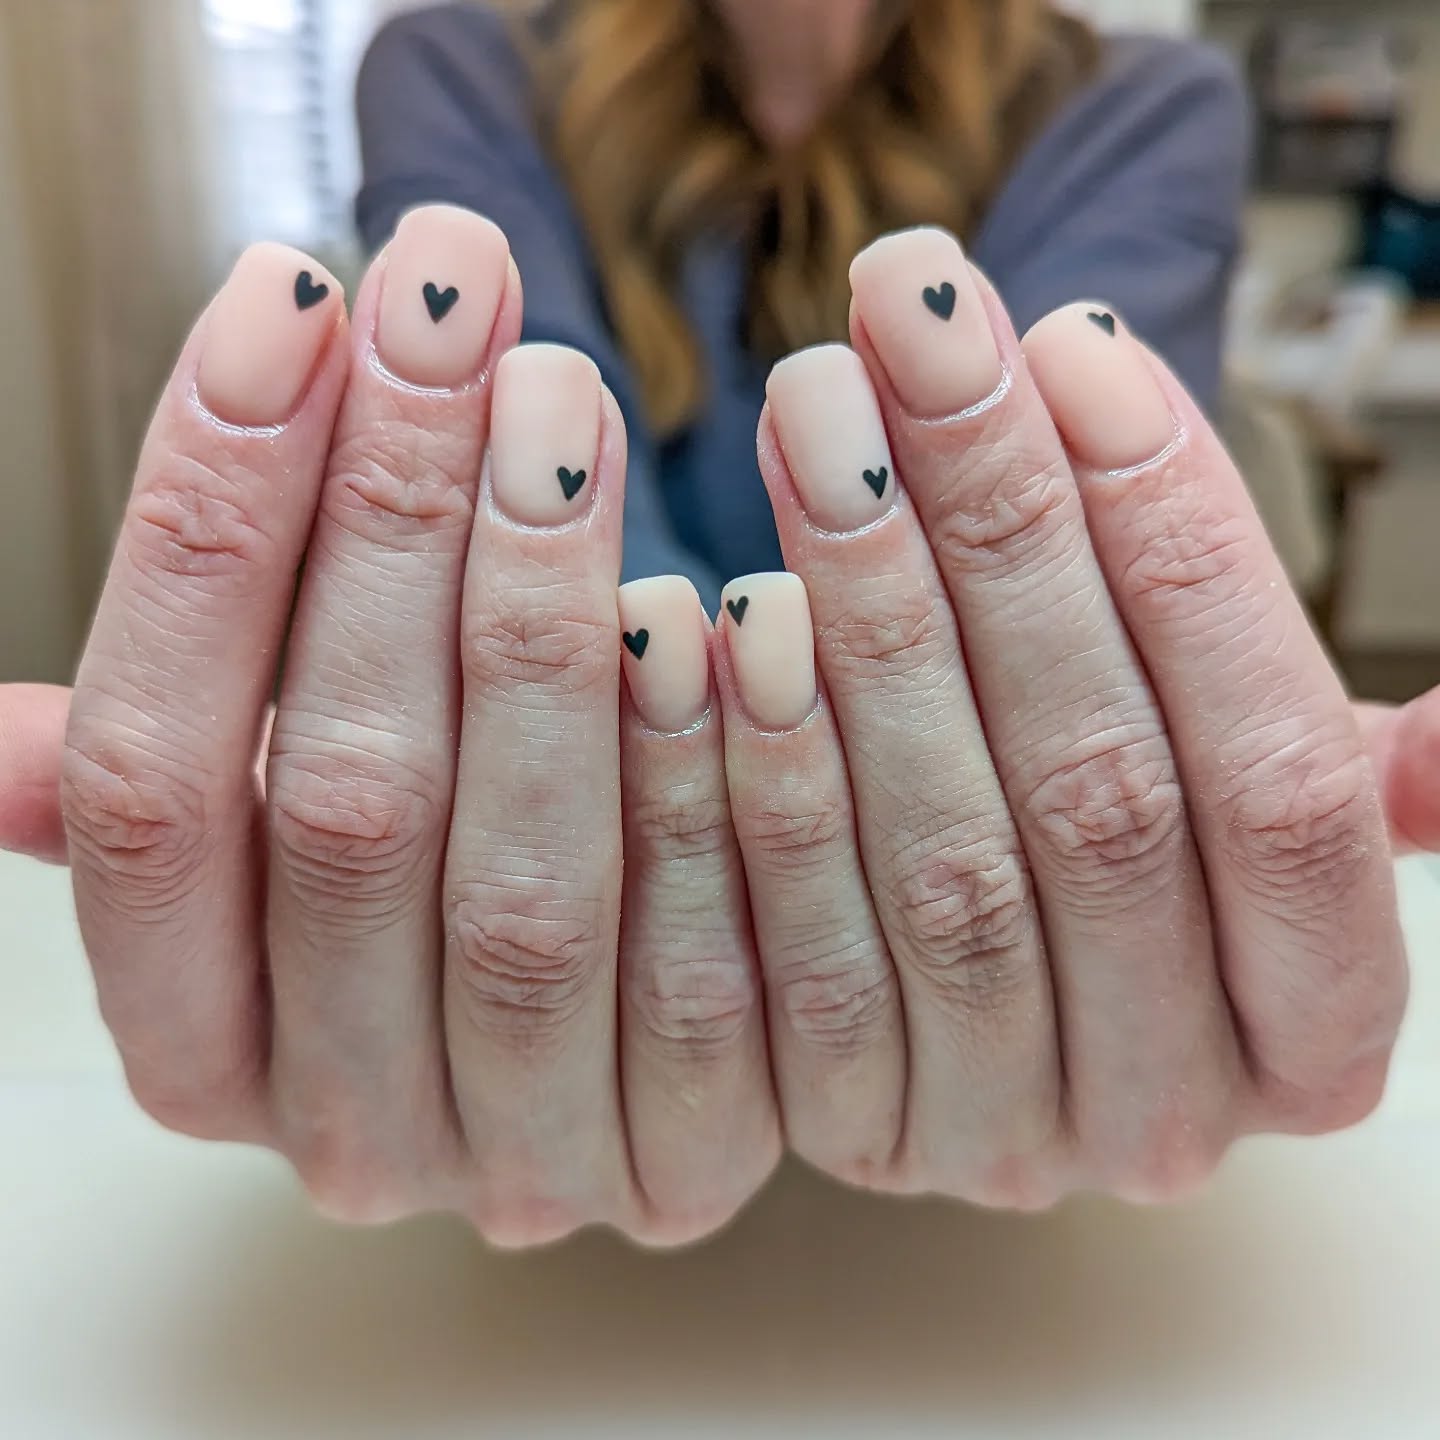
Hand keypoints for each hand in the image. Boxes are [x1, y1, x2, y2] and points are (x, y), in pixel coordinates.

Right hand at [17, 205, 776, 1244]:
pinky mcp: (679, 1156)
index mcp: (196, 1047)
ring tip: (562, 399)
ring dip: (539, 617)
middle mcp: (336, 1127)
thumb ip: (173, 792)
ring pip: (521, 884)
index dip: (203, 530)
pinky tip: (711, 604)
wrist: (624, 1076)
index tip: (282, 304)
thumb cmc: (424, 897)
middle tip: (450, 299)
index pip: (148, 782)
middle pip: (341, 803)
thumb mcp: (272, 862)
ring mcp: (513, 1162)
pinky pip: (700, 962)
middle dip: (390, 523)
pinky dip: (701, 767)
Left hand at [711, 226, 1416, 1205]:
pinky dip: (766, 764)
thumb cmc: (1127, 839)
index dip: (1189, 552)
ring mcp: (998, 1136)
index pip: (1281, 783)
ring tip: (815, 409)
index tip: (1079, 349)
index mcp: (1315, 1033)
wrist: (971, 999)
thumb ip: (1326, 777)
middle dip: (1005, 528)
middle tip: (910, 319)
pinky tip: (733, 603)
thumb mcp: (1253, 817)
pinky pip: (794, 941)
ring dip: (874, 609)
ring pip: (943, 857)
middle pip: (1102, 794)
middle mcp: (1169, 1110)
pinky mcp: (847, 1125)